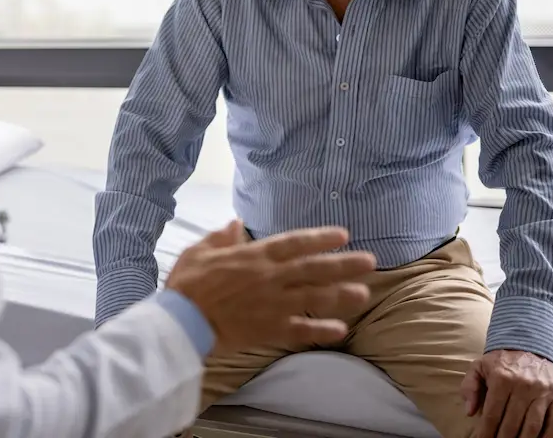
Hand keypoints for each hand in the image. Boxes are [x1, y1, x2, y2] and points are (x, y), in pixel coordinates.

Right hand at [165, 220, 374, 351]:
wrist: (182, 321)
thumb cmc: (187, 284)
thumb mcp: (199, 251)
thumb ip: (221, 238)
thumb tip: (236, 224)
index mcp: (254, 256)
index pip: (294, 243)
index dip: (320, 238)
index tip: (342, 235)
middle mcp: (270, 278)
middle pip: (314, 269)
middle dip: (343, 265)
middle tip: (370, 263)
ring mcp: (273, 304)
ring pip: (314, 297)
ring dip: (341, 295)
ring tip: (364, 294)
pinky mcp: (269, 329)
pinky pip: (300, 329)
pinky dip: (321, 329)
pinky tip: (341, 329)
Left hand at [461, 349, 552, 437]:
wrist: (530, 342)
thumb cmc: (502, 359)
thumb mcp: (479, 366)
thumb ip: (470, 386)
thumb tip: (469, 412)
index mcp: (502, 378)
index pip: (492, 413)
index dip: (486, 432)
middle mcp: (523, 386)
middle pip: (512, 423)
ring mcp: (542, 392)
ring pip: (533, 425)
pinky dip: (548, 437)